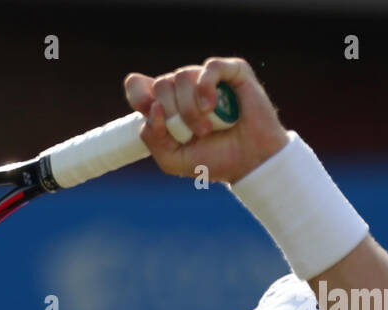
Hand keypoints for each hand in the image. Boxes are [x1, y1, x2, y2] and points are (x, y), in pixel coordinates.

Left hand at [124, 57, 288, 184]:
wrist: (250, 163)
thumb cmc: (214, 160)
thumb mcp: (172, 160)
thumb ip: (152, 139)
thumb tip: (153, 108)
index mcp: (167, 105)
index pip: (138, 85)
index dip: (138, 96)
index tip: (150, 114)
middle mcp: (185, 89)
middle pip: (160, 84)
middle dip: (171, 114)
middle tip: (191, 135)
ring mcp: (208, 78)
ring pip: (181, 76)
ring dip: (190, 108)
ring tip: (206, 129)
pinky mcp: (232, 71)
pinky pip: (209, 67)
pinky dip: (205, 88)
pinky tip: (211, 107)